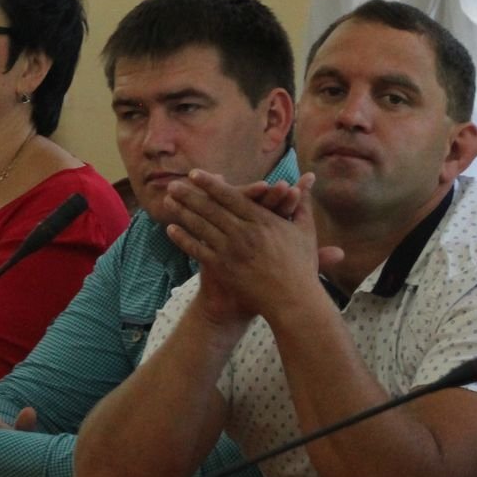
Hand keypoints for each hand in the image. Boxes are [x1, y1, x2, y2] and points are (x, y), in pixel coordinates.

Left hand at [163, 172, 337, 322]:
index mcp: (262, 220)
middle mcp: (244, 232)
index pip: (231, 196)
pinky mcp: (222, 268)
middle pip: (210, 208)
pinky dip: (183, 238)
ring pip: (201, 226)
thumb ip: (302, 203)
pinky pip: (197, 250)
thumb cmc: (301, 267)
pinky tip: (171, 229)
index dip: (211, 184)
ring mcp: (231, 250)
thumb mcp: (305, 231)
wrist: (293, 302)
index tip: (194, 174)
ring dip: (182, 212)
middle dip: (190, 194)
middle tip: (172, 184)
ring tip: (168, 201)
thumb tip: (307, 178)